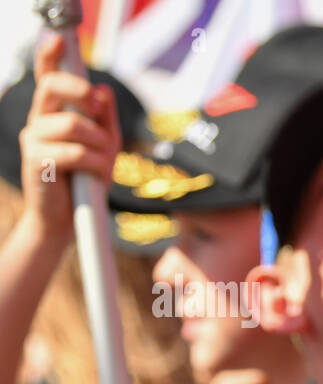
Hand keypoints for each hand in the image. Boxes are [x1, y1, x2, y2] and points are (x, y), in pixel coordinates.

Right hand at [19, 35, 120, 242]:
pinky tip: (96, 176)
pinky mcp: (35, 161)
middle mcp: (39, 120)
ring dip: (99, 144)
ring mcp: (34, 139)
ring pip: (73, 125)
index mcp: (54, 113)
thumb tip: (103, 90)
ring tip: (104, 163)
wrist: (68, 220)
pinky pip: (75, 152)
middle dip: (82, 92)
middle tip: (100, 110)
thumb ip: (104, 119)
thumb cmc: (86, 180)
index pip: (48, 77)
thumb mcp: (104, 146)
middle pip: (53, 87)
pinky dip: (94, 164)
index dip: (50, 56)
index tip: (58, 40)